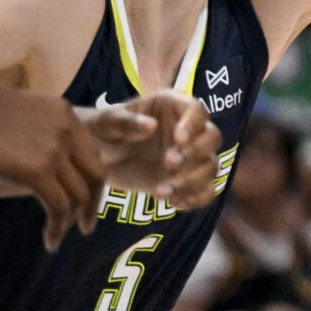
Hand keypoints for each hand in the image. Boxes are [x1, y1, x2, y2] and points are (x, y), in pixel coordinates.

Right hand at [0, 84, 106, 246]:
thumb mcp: (19, 111)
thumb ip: (39, 129)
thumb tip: (38, 155)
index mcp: (65, 114)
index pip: (91, 152)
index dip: (90, 177)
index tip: (85, 196)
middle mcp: (68, 130)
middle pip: (95, 174)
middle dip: (92, 203)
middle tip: (85, 224)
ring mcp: (55, 150)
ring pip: (78, 195)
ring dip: (72, 220)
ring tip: (58, 237)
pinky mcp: (37, 171)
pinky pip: (59, 207)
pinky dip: (57, 227)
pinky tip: (50, 241)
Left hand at [88, 93, 220, 205]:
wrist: (98, 157)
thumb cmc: (102, 130)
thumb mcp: (106, 123)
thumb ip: (125, 122)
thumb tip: (151, 126)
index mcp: (172, 106)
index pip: (197, 110)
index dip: (193, 124)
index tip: (178, 140)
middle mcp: (188, 129)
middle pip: (212, 138)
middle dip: (194, 153)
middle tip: (168, 163)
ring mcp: (190, 155)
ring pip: (211, 166)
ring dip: (193, 180)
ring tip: (162, 191)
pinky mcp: (187, 179)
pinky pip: (206, 190)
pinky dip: (196, 198)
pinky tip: (174, 203)